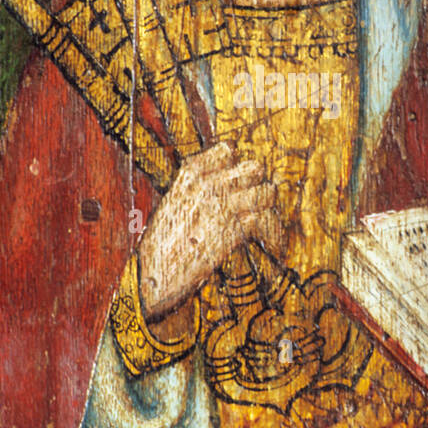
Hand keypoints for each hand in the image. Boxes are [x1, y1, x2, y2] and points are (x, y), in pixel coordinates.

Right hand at [137, 141, 282, 317]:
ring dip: (270, 209)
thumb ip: (195, 195)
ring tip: (268, 224)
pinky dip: (275, 236)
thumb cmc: (158, 248)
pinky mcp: (233, 231)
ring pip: (266, 192)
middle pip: (254, 168)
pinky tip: (274, 247)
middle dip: (258, 184)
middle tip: (255, 203)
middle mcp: (207, 185)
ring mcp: (222, 206)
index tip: (239, 181)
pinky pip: (267, 222)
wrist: (151, 277)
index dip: (236, 166)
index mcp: (189, 176)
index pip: (226, 150)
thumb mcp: (170, 209)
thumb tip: (219, 194)